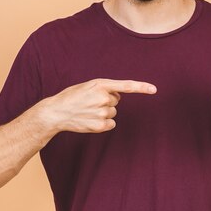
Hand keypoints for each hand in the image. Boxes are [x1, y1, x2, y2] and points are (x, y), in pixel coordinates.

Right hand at [40, 78, 156, 132]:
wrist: (56, 112)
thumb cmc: (72, 97)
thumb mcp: (88, 86)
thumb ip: (104, 89)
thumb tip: (117, 98)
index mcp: (100, 84)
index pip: (126, 86)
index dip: (141, 87)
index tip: (154, 89)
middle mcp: (103, 98)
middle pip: (116, 101)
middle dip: (106, 101)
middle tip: (90, 102)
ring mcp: (102, 112)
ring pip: (113, 112)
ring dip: (103, 112)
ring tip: (87, 111)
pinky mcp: (100, 126)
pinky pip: (111, 124)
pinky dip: (104, 123)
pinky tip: (90, 120)